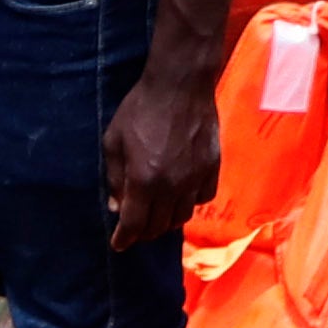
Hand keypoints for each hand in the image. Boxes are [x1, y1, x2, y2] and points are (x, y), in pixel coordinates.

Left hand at [102, 47, 221, 252]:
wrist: (181, 84)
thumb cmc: (140, 109)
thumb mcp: (114, 141)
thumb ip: (114, 178)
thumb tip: (117, 206)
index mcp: (143, 180)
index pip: (134, 225)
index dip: (124, 239)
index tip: (119, 244)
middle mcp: (171, 186)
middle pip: (158, 226)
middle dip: (143, 232)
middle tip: (135, 227)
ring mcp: (195, 178)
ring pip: (182, 217)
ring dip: (166, 220)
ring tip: (158, 212)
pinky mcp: (213, 168)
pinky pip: (203, 198)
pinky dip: (189, 203)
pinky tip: (181, 194)